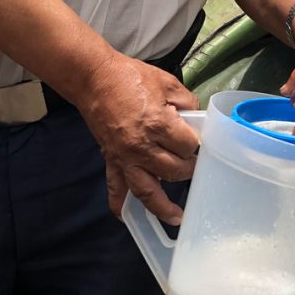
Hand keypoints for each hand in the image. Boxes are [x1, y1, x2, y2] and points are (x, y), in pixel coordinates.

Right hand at [76, 51, 199, 222]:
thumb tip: (197, 118)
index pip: (187, 146)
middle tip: (195, 165)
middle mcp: (142, 147)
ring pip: (147, 190)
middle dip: (188, 168)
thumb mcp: (167, 82)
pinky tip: (127, 217)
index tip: (198, 138)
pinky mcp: (111, 160)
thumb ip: (187, 101)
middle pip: (173, 170)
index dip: (196, 142)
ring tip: (177, 218)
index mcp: (158, 124)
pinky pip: (115, 188)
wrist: (96, 79)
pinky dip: (119, 205)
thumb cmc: (132, 77)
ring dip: (162, 206)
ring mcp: (124, 158)